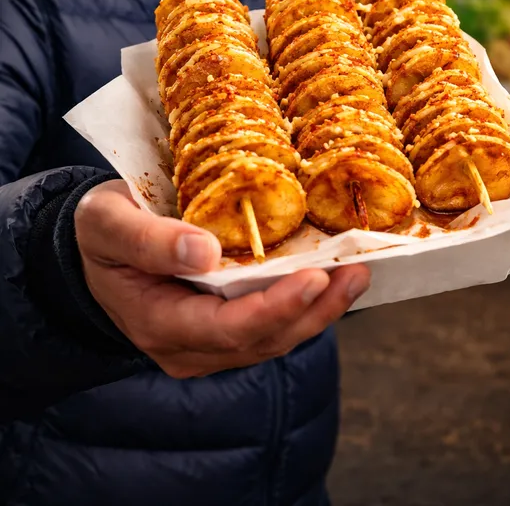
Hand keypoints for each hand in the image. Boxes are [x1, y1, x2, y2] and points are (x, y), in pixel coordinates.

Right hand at [75, 180, 370, 377]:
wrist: (92, 248)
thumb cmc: (99, 232)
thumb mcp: (108, 224)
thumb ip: (149, 240)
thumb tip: (205, 250)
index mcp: (158, 322)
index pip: (228, 328)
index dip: (276, 307)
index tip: (315, 278)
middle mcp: (188, 345)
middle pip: (262, 339)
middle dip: (315, 310)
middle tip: (356, 273)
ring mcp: (206, 342)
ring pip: (273, 337)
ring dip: (320, 310)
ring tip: (358, 274)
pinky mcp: (222, 327)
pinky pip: (269, 324)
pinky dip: (304, 304)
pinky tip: (332, 278)